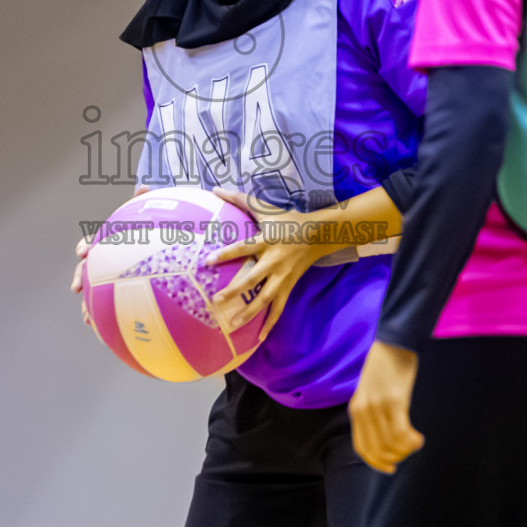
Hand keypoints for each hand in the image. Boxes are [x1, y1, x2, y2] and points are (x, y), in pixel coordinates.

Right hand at [73, 187, 149, 328]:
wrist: (157, 243)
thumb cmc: (153, 228)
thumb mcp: (151, 214)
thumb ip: (145, 202)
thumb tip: (144, 186)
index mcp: (110, 242)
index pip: (92, 242)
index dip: (86, 246)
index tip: (83, 252)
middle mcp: (107, 259)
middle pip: (88, 269)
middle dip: (81, 278)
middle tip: (77, 287)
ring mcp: (112, 276)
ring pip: (96, 291)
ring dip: (89, 305)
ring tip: (87, 318)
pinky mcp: (123, 291)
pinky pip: (113, 305)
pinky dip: (108, 317)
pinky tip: (107, 331)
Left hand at [207, 189, 328, 335]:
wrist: (318, 234)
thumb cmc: (287, 221)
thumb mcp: (265, 208)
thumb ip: (239, 199)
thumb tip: (215, 188)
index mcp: (266, 241)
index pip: (242, 248)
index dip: (226, 254)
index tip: (208, 261)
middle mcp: (274, 260)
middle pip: (252, 278)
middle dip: (235, 290)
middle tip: (216, 301)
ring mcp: (282, 276)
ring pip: (265, 298)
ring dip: (249, 312)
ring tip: (231, 324)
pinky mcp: (289, 286)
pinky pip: (279, 308)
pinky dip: (270, 323)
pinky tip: (259, 338)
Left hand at [349, 341, 424, 473]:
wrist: (393, 341)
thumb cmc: (385, 367)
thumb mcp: (370, 390)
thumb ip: (371, 411)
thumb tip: (382, 435)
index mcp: (356, 409)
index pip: (362, 447)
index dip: (376, 462)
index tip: (390, 467)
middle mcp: (364, 410)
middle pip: (377, 449)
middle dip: (394, 458)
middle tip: (408, 451)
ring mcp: (378, 406)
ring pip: (390, 444)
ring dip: (406, 450)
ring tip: (416, 443)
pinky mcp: (394, 400)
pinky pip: (401, 433)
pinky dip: (411, 441)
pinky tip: (418, 438)